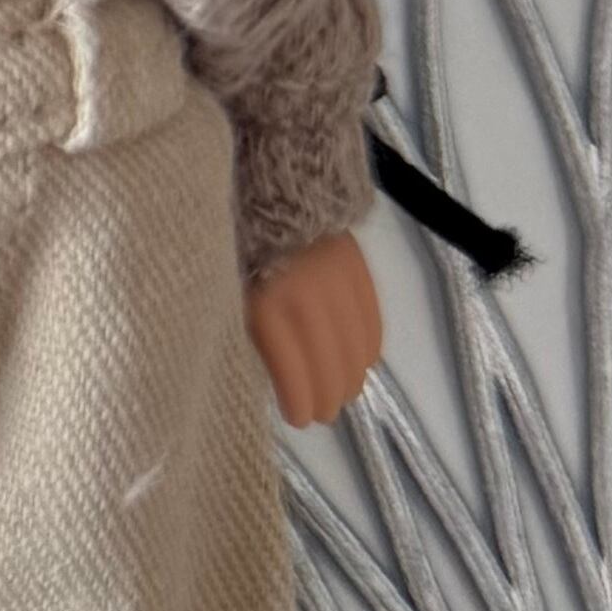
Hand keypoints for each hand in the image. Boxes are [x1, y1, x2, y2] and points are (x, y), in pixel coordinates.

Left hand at [247, 231, 381, 427]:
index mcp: (266, 306)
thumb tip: (283, 375)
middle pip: (328, 369)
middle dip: (326, 400)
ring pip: (355, 355)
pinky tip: (360, 364)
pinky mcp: (363, 279)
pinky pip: (373, 329)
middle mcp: (307, 301)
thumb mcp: (239, 289)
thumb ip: (261, 330)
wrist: (286, 191)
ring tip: (340, 394)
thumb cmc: (250, 245)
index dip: (298, 402)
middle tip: (321, 414)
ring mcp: (339, 290)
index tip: (298, 419)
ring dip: (350, 381)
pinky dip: (367, 353)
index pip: (291, 371)